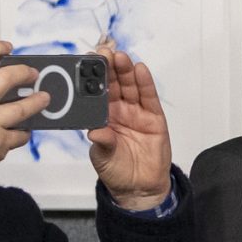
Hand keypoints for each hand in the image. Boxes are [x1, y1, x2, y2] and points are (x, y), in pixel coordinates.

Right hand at [0, 42, 48, 186]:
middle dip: (25, 72)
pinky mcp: (0, 141)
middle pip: (8, 77)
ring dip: (38, 101)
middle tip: (33, 73)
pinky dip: (23, 132)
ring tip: (44, 98)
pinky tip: (20, 130)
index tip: (7, 47)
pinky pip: (21, 133)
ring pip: (24, 107)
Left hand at [88, 52, 174, 208]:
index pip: (96, 92)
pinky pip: (149, 97)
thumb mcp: (103, 157)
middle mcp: (119, 110)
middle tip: (104, 53)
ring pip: (130, 86)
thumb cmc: (117, 171)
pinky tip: (140, 70)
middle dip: (109, 67)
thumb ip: (102, 142)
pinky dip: (145, 83)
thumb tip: (95, 131)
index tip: (87, 62)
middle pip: (114, 84)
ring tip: (120, 57)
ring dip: (126, 70)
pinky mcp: (154, 117)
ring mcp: (137, 112)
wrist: (140, 188)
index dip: (92, 77)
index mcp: (102, 117)